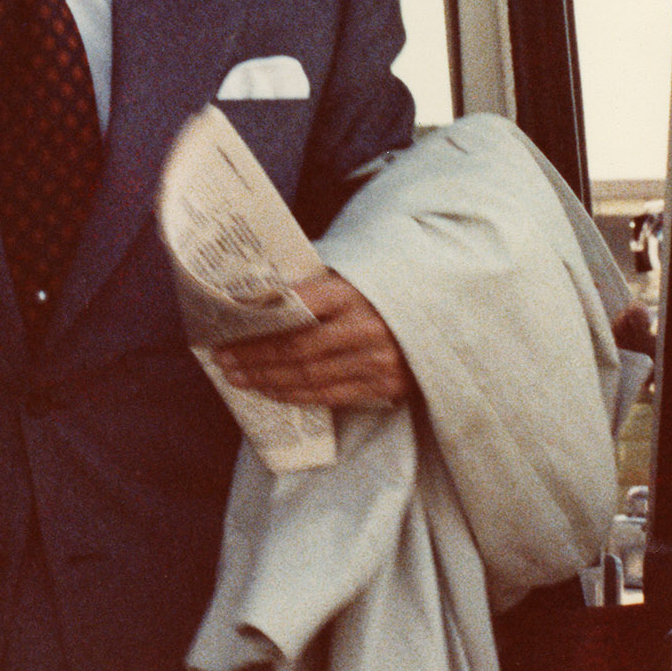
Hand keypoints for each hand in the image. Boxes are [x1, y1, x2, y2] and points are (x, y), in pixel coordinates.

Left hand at [214, 270, 413, 409]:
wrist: (448, 317)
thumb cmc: (389, 292)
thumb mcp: (358, 274)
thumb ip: (318, 284)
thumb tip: (260, 295)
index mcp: (356, 291)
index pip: (298, 305)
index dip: (259, 318)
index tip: (228, 322)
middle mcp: (367, 327)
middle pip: (296, 348)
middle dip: (254, 356)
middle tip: (222, 358)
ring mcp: (378, 361)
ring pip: (309, 377)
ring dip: (266, 379)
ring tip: (237, 377)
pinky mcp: (387, 386)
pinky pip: (330, 396)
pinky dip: (294, 395)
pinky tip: (269, 391)